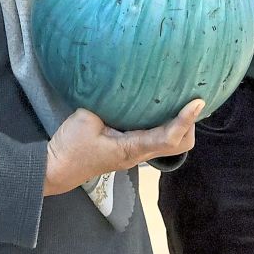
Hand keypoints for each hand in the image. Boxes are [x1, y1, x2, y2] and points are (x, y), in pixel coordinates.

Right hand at [42, 99, 202, 195]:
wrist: (57, 168)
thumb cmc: (70, 146)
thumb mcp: (86, 119)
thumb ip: (108, 103)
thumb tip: (122, 85)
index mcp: (131, 148)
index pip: (168, 138)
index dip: (185, 120)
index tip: (197, 102)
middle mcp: (139, 153)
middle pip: (179, 145)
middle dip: (189, 124)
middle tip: (189, 98)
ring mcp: (136, 153)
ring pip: (171, 143)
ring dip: (180, 124)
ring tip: (179, 98)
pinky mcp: (131, 148)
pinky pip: (157, 136)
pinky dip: (166, 122)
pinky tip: (159, 105)